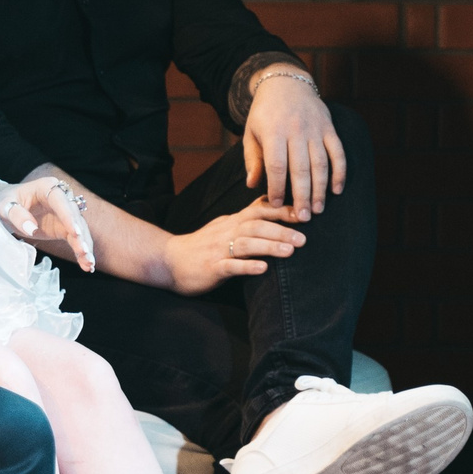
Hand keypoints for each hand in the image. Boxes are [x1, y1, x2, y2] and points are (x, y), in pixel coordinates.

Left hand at [0, 177, 97, 271]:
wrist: (5, 207)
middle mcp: (61, 198)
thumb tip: (31, 227)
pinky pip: (75, 239)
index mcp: (47, 187)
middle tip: (85, 252)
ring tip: (88, 263)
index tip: (75, 233)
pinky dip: (81, 251)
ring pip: (79, 230)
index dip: (69, 217)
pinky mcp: (64, 227)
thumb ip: (16, 214)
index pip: (61, 202)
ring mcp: (64, 213)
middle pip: (74, 217)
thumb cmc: (4, 202)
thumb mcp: (4, 206)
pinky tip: (87, 265)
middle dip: (80, 236)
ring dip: (84, 247)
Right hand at [160, 197, 307, 295]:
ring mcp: (218, 250)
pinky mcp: (211, 268)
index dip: (282, 211)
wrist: (168, 260)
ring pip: (245, 244)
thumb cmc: (201, 245)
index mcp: (232, 222)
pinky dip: (247, 266)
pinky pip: (230, 266)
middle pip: (256, 226)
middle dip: (281, 230)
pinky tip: (263, 268)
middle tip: (304, 238)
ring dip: (269, 246)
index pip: (259, 210)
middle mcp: (226, 232)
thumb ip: (245, 218)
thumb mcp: (224, 226)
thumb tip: (269, 204)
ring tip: (290, 251)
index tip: (305, 214)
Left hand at [243, 72, 346, 215]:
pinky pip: (338, 153)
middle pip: (301, 168)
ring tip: (317, 210)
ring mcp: (316, 129)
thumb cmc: (264, 114)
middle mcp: (296, 130)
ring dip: (320, 189)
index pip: (276, 165)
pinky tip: (336, 191)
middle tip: (302, 217)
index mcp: (273, 132)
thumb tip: (252, 186)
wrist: (286, 84)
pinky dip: (339, 173)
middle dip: (301, 195)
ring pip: (321, 163)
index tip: (275, 204)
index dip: (277, 187)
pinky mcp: (330, 128)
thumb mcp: (251, 133)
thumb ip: (253, 159)